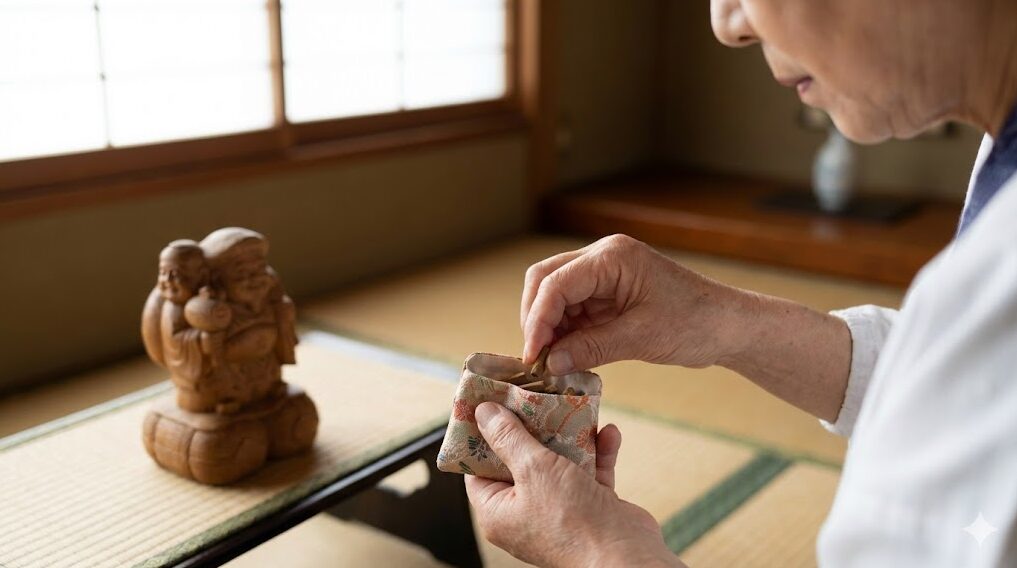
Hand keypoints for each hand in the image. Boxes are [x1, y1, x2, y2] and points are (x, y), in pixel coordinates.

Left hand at [465, 402, 683, 567]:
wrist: (626, 556)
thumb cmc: (573, 522)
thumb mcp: (533, 469)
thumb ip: (509, 438)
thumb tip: (483, 414)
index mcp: (498, 511)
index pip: (477, 468)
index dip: (482, 436)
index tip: (489, 405)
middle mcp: (525, 512)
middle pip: (520, 461)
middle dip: (532, 429)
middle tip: (534, 397)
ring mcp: (559, 510)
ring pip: (558, 464)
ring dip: (571, 438)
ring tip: (575, 410)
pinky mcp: (589, 507)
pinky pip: (589, 473)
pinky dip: (598, 453)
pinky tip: (608, 433)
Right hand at [521, 234, 751, 372]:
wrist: (727, 326)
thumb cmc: (695, 323)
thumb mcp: (641, 338)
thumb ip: (591, 348)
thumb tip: (550, 363)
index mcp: (612, 257)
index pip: (555, 283)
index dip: (537, 320)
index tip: (532, 355)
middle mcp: (602, 258)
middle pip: (546, 280)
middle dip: (536, 319)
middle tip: (536, 358)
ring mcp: (603, 274)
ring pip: (555, 296)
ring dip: (549, 328)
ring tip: (551, 362)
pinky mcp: (607, 293)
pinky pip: (573, 310)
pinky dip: (564, 332)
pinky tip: (566, 356)